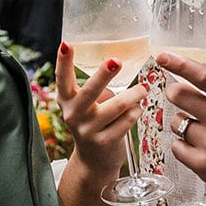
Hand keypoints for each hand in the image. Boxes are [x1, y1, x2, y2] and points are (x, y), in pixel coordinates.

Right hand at [55, 41, 144, 181]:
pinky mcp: (105, 142)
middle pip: (89, 92)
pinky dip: (136, 111)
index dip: (63, 61)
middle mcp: (74, 114)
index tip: (66, 44)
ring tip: (142, 88)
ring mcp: (88, 130)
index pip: (62, 78)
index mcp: (66, 100)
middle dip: (103, 75)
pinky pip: (127, 121)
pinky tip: (138, 109)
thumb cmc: (92, 122)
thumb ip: (93, 87)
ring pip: (116, 106)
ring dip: (133, 95)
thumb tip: (117, 62)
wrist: (93, 160)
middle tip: (116, 61)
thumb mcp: (83, 105)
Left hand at [160, 50, 205, 204]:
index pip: (204, 76)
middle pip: (179, 95)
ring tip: (204, 132)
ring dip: (184, 124)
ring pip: (176, 122)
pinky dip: (184, 147)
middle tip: (183, 98)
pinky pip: (176, 146)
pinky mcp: (203, 165)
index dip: (180, 64)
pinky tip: (202, 149)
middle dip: (176, 93)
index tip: (164, 56)